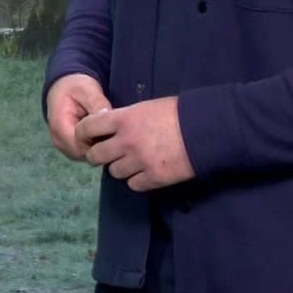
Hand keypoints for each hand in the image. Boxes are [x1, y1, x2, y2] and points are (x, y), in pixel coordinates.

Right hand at [46, 73, 109, 160]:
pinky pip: (87, 154)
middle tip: (118, 133)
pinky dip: (98, 147)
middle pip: (85, 154)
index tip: (114, 130)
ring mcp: (65, 147)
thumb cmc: (75, 87)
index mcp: (59, 127)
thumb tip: (108, 116)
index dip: (100, 140)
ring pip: (87, 157)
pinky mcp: (71, 148)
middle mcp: (60, 141)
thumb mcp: (86, 89)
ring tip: (113, 133)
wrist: (63, 87)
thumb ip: (96, 103)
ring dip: (101, 147)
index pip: (82, 145)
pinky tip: (107, 136)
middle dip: (103, 146)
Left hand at [79, 97, 195, 191]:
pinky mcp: (153, 178)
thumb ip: (127, 118)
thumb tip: (113, 126)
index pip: (87, 128)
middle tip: (108, 153)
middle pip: (95, 156)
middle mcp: (125, 141)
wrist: (207, 130)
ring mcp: (139, 162)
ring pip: (114, 172)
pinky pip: (133, 185)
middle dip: (99, 155)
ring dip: (120, 167)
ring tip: (133, 162)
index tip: (90, 137)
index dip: (85, 134)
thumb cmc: (180, 112)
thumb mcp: (147, 107)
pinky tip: (146, 172)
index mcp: (122, 119)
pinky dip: (137, 180)